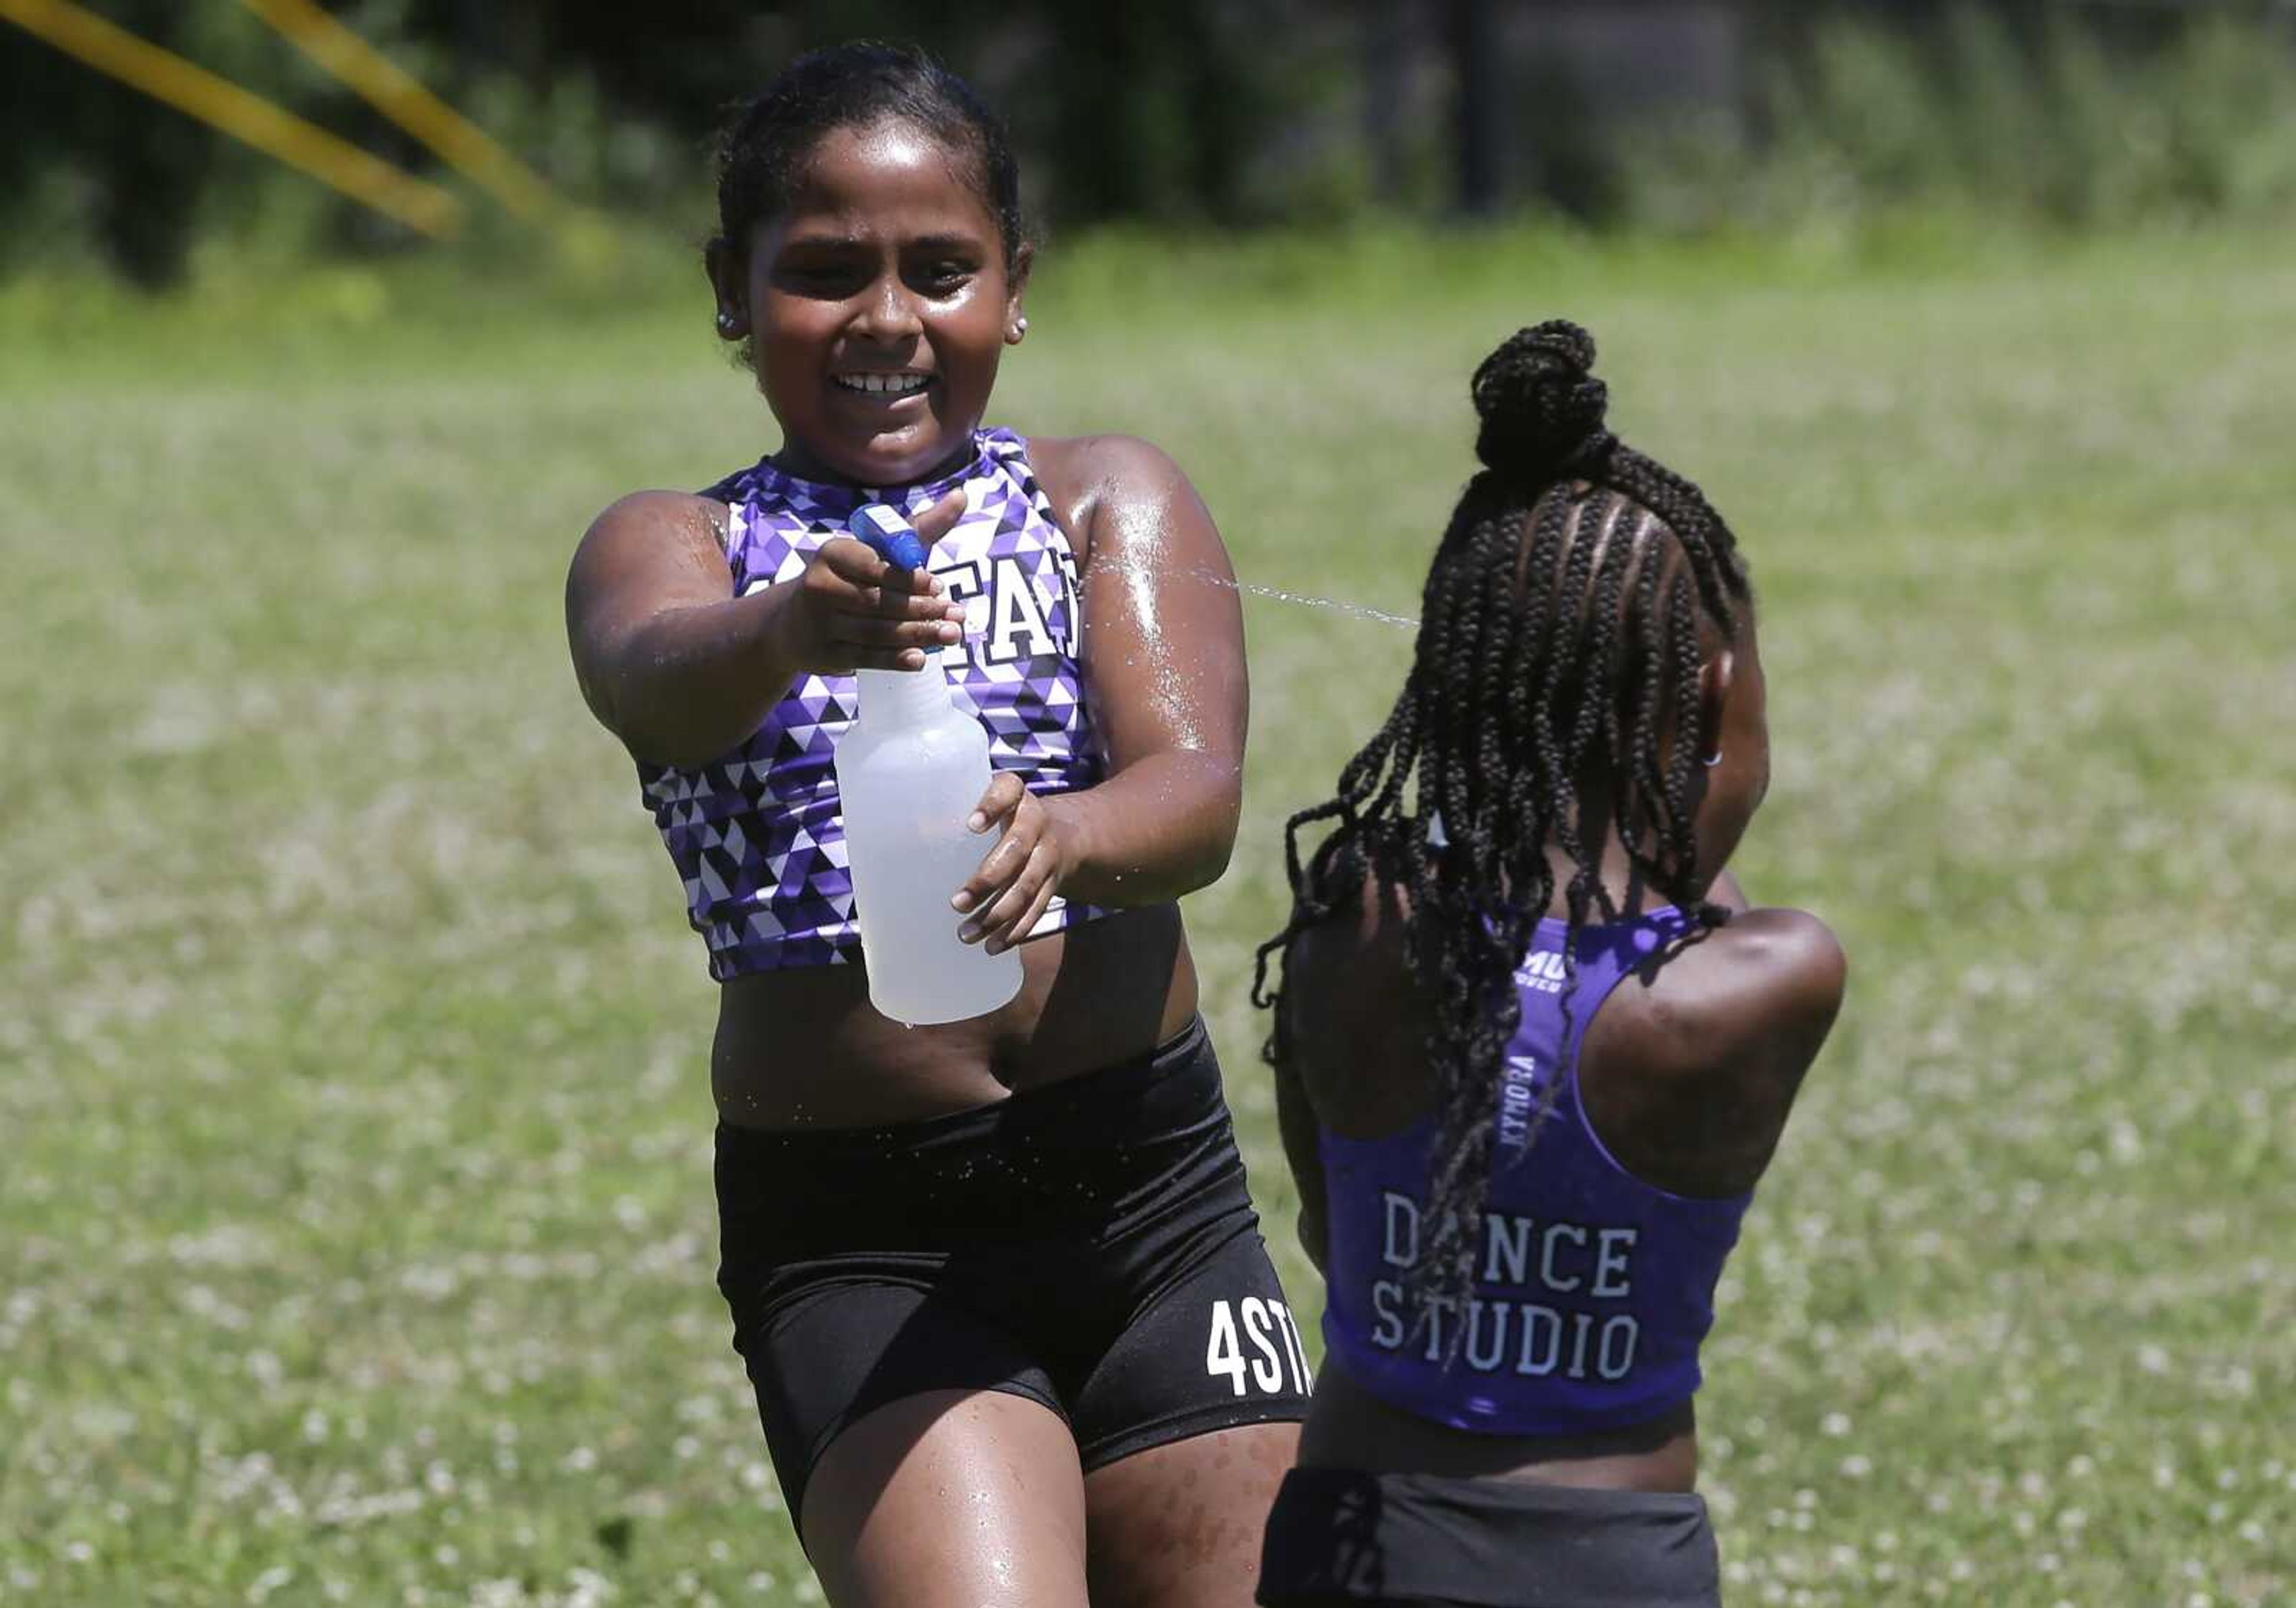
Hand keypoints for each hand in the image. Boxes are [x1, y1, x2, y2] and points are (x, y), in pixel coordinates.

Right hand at [767, 488, 968, 673]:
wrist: (793, 623)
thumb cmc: (851, 579)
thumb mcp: (879, 551)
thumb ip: (918, 528)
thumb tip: (962, 496)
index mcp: (832, 553)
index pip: (874, 566)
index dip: (907, 579)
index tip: (938, 585)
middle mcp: (820, 586)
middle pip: (878, 601)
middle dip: (922, 609)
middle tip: (957, 615)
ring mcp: (819, 623)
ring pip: (876, 630)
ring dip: (917, 634)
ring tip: (951, 635)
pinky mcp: (824, 655)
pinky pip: (865, 657)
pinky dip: (895, 659)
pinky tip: (921, 659)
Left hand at [952, 774, 1071, 954]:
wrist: (1068, 832)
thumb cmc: (1006, 817)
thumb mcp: (989, 806)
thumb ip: (955, 812)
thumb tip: (915, 833)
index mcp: (1017, 796)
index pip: (1008, 791)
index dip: (992, 806)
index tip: (971, 826)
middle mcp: (1038, 822)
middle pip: (1017, 849)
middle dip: (987, 879)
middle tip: (956, 903)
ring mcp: (1049, 855)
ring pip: (1027, 886)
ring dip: (997, 914)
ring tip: (966, 934)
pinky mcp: (1054, 883)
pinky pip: (1037, 909)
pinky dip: (1015, 930)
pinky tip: (993, 946)